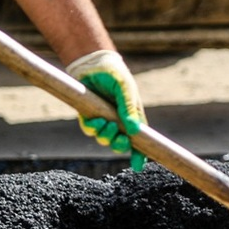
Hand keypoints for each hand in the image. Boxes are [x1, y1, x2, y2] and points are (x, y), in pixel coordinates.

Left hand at [66, 50, 147, 170]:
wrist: (93, 63)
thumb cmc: (115, 75)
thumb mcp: (126, 89)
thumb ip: (129, 109)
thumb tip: (134, 131)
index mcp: (133, 117)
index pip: (139, 140)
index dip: (140, 155)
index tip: (139, 165)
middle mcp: (119, 122)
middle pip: (120, 144)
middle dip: (120, 145)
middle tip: (119, 138)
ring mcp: (103, 120)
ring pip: (104, 139)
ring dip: (106, 136)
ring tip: (106, 122)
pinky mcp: (89, 116)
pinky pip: (90, 130)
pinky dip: (93, 128)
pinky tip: (96, 119)